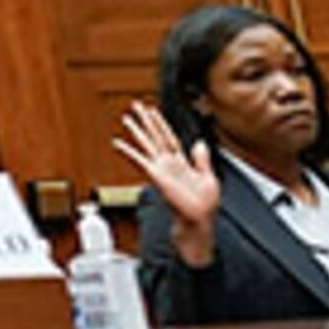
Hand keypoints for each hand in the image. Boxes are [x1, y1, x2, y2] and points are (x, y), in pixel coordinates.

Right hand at [112, 99, 217, 260]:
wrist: (198, 222)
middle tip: (135, 106)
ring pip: (147, 145)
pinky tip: (118, 144)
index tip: (153, 111)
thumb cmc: (204, 207)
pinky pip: (140, 161)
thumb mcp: (209, 178)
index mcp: (183, 163)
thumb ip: (202, 160)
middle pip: (155, 137)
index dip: (161, 124)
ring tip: (127, 118)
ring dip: (137, 131)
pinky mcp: (156, 176)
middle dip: (145, 121)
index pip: (169, 138)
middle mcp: (169, 164)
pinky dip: (129, 152)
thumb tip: (200, 143)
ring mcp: (161, 169)